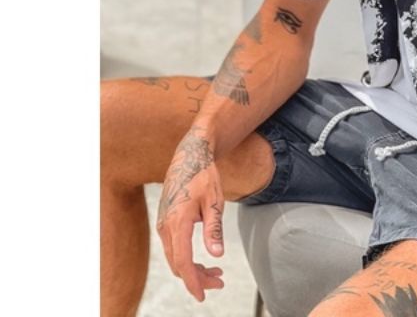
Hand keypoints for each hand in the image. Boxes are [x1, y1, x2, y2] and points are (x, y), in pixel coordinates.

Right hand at [157, 126, 225, 301]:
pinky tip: (203, 259)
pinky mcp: (165, 221)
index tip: (203, 295)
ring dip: (193, 269)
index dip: (193, 281)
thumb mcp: (214, 201)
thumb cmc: (204, 175)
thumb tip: (216, 255)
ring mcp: (163, 224)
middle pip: (178, 264)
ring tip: (215, 273)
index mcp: (177, 222)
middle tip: (218, 282)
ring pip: (175, 257)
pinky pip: (174, 247)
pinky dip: (187, 257)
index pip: (183, 262)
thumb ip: (214, 229)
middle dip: (197, 278)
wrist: (190, 155)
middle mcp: (165, 226)